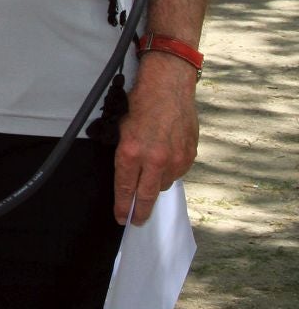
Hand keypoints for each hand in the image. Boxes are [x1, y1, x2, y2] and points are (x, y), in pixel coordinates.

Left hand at [112, 55, 199, 224]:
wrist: (168, 87)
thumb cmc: (140, 104)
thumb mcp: (120, 129)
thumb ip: (124, 155)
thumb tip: (126, 178)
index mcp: (131, 152)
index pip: (125, 188)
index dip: (122, 205)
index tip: (121, 218)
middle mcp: (153, 159)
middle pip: (146, 196)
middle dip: (140, 212)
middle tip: (136, 221)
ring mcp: (174, 159)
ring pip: (162, 184)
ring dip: (154, 186)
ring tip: (148, 181)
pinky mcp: (189, 155)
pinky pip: (176, 173)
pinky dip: (168, 172)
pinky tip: (163, 164)